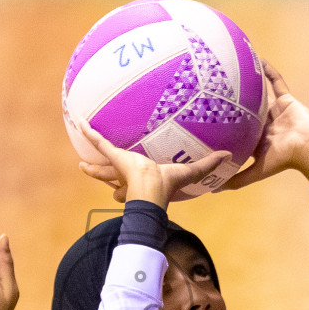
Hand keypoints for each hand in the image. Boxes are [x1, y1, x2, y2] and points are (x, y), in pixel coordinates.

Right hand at [76, 121, 230, 205]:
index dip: (129, 188)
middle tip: (97, 176)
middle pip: (113, 179)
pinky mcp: (114, 156)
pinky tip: (79, 121)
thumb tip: (229, 156)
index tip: (126, 188)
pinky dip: (89, 132)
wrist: (151, 189)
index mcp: (143, 182)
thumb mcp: (191, 171)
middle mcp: (128, 178)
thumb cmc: (169, 184)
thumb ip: (208, 164)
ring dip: (92, 166)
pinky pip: (99, 141)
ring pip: (102, 167)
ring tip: (81, 165)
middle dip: (105, 179)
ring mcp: (118, 168)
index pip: (133, 186)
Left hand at [222, 61, 308, 188]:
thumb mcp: (256, 171)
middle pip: (246, 107)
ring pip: (260, 92)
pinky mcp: (286, 99)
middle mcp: (264, 122)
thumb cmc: (284, 160)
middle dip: (234, 98)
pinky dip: (270, 72)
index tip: (207, 112)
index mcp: (256, 137)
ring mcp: (276, 110)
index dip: (225, 120)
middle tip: (215, 84)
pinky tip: (259, 60)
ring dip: (250, 81)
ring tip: (234, 68)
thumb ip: (236, 179)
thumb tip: (212, 188)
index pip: (237, 127)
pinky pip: (277, 82)